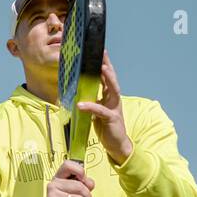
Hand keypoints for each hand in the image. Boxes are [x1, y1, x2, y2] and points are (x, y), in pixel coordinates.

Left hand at [76, 49, 132, 166]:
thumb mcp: (97, 110)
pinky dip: (91, 106)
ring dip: (107, 78)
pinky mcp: (112, 119)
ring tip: (101, 68)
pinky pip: (101, 111)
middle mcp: (114, 99)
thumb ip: (92, 100)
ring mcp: (115, 108)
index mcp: (110, 96)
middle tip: (102, 52)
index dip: (103, 64)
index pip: (106, 77)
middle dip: (107, 65)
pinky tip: (81, 104)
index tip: (99, 51)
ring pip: (113, 90)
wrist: (117, 145)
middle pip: (112, 78)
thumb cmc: (106, 127)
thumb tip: (78, 91)